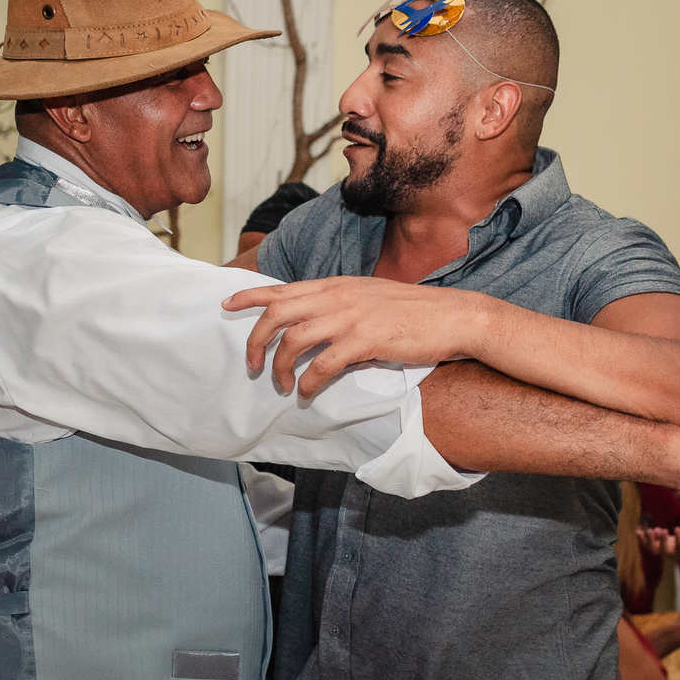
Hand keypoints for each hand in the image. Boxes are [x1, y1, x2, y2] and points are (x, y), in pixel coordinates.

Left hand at [222, 277, 478, 395]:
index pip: (283, 288)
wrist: (453, 315)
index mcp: (336, 285)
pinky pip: (323, 365)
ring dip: (281, 366)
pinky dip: (309, 382)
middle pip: (277, 314)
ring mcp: (351, 318)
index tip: (226, 305)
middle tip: (253, 365)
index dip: (250, 296)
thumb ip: (340, 305)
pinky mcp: (366, 341)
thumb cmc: (413, 311)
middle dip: (255, 341)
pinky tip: (307, 394)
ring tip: (283, 384)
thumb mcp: (369, 298)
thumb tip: (315, 323)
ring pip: (294, 340)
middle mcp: (337, 297)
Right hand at [637, 526, 679, 564]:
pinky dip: (678, 537)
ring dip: (663, 540)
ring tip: (663, 530)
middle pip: (654, 549)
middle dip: (650, 540)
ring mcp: (673, 553)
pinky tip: (677, 528)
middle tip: (649, 530)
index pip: (647, 546)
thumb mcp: (663, 541)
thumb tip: (650, 530)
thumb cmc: (674, 547)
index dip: (641, 540)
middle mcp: (663, 553)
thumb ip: (657, 536)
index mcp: (657, 549)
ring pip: (665, 550)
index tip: (638, 531)